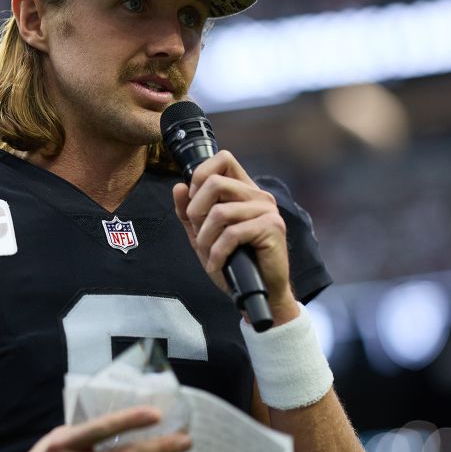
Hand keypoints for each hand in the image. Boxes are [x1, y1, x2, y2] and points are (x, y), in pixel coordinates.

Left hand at [171, 151, 299, 323]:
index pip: (223, 159)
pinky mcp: (272, 227)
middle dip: (196, 211)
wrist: (258, 291)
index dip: (200, 176)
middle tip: (200, 234)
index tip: (194, 204)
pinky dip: (217, 253)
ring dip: (206, 238)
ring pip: (220, 211)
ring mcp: (267, 209)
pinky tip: (217, 264)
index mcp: (243, 190)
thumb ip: (188, 212)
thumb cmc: (234, 262)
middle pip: (215, 182)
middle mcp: (258, 195)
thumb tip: (178, 187)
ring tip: (209, 254)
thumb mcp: (203, 236)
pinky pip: (232, 233)